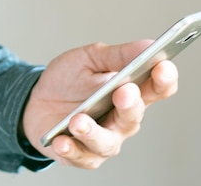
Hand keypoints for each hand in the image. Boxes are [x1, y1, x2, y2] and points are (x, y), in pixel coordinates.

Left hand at [22, 40, 178, 168]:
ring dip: (93, 132)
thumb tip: (148, 45)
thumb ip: (117, 55)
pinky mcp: (80, 155)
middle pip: (134, 117)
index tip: (162, 65)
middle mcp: (122, 120)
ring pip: (107, 143)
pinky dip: (70, 149)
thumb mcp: (89, 58)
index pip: (157, 88)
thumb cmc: (68, 80)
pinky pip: (78, 156)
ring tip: (78, 120)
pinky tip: (61, 140)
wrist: (36, 100)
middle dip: (130, 104)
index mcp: (130, 92)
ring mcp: (103, 140)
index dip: (164, 78)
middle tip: (123, 91)